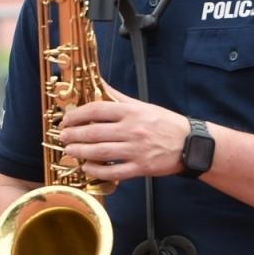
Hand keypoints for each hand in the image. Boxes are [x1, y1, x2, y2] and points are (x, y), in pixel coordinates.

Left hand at [57, 84, 188, 179]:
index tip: (66, 119)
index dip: (77, 115)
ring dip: (80, 151)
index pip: (97, 110)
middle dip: (74, 135)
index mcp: (132, 112)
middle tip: (62, 136)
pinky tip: (86, 167)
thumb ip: (117, 97)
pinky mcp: (141, 167)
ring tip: (69, 150)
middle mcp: (133, 130)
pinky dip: (97, 170)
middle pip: (95, 132)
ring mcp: (137, 150)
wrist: (190, 144)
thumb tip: (98, 82)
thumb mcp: (142, 105)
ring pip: (101, 152)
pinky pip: (114, 171)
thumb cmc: (165, 123)